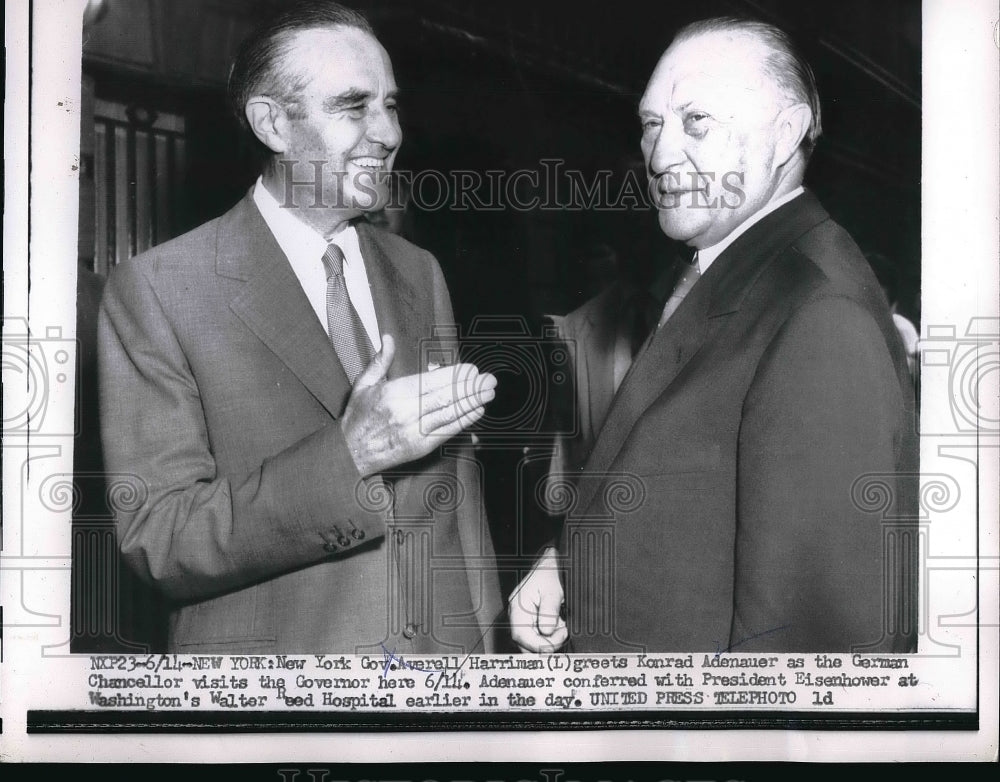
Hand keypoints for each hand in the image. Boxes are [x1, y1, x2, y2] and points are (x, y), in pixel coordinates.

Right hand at [340, 334, 496, 475]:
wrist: (350, 455)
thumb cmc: (358, 418)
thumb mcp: (363, 385)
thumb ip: (380, 361)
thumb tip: (388, 338)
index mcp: (392, 393)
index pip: (430, 382)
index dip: (454, 376)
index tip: (471, 369)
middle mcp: (404, 412)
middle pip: (444, 397)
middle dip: (470, 388)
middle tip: (489, 380)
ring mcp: (414, 431)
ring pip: (449, 414)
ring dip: (472, 402)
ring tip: (488, 392)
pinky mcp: (419, 447)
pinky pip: (446, 432)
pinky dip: (464, 421)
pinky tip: (476, 411)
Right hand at [509, 546, 567, 652]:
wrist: (548, 565)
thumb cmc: (548, 574)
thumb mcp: (552, 590)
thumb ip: (549, 611)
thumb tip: (547, 632)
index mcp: (517, 607)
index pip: (521, 636)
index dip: (539, 644)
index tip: (559, 636)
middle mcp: (516, 616)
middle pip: (524, 643)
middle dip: (545, 645)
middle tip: (563, 632)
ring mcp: (521, 620)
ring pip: (530, 643)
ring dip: (547, 642)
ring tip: (561, 627)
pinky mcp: (528, 622)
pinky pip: (535, 637)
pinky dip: (547, 637)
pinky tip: (557, 627)